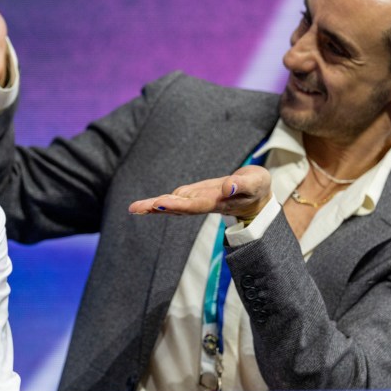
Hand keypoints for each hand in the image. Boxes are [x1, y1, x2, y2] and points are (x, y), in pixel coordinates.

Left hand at [128, 165, 271, 220]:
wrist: (256, 196)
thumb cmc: (257, 188)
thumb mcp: (256, 182)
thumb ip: (243, 185)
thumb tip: (228, 187)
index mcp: (217, 202)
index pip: (195, 205)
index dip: (178, 204)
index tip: (160, 203)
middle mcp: (203, 204)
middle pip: (178, 207)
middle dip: (158, 207)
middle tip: (136, 208)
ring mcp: (197, 200)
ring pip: (173, 204)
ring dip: (153, 206)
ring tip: (134, 208)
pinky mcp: (195, 195)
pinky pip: (175, 199)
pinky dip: (160, 202)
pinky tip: (146, 205)